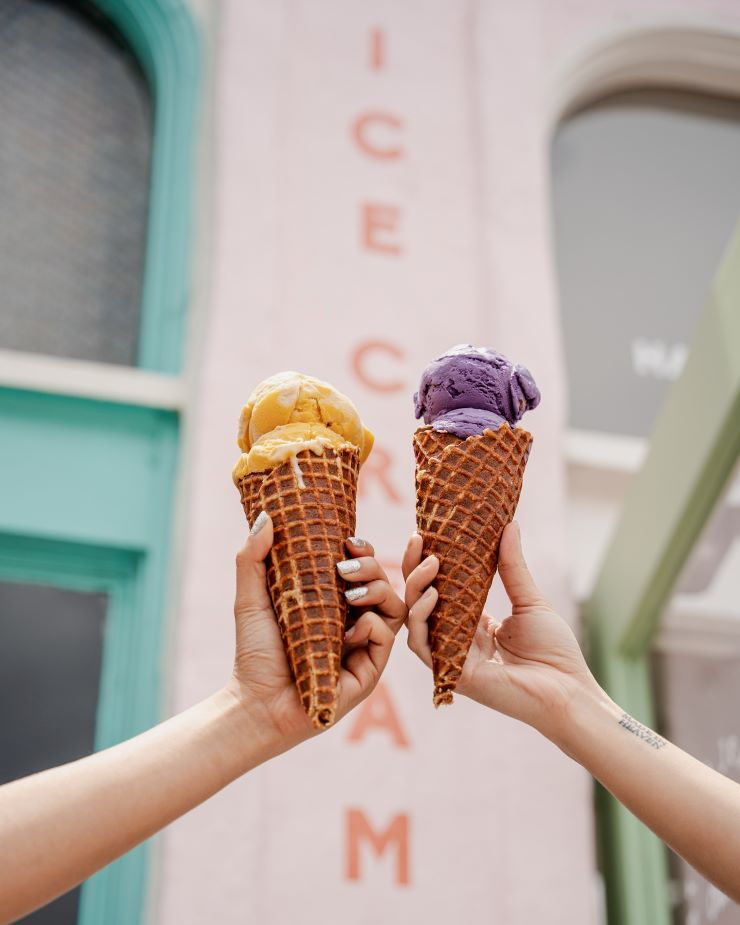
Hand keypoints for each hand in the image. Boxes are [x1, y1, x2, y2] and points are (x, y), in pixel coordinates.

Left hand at [228, 514, 404, 752]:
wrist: (254, 702)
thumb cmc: (254, 652)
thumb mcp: (252, 598)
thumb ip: (253, 557)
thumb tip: (266, 515)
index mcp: (334, 605)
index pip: (363, 570)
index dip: (364, 551)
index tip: (348, 539)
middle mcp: (354, 624)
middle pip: (384, 583)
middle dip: (372, 567)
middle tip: (343, 566)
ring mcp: (364, 649)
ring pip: (394, 608)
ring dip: (378, 590)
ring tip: (349, 592)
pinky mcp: (369, 673)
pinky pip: (387, 639)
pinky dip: (372, 626)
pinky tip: (349, 629)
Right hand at [402, 522, 600, 737]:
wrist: (569, 691)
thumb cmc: (554, 652)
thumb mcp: (529, 601)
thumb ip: (512, 567)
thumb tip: (509, 525)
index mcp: (470, 624)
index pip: (437, 588)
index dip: (426, 562)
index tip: (425, 532)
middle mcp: (454, 639)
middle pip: (419, 600)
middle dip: (413, 568)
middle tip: (418, 537)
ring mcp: (450, 657)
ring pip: (414, 620)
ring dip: (416, 589)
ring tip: (430, 562)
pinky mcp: (452, 673)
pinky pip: (423, 645)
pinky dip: (421, 619)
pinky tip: (433, 596)